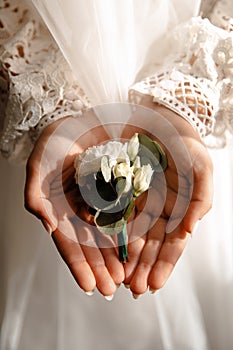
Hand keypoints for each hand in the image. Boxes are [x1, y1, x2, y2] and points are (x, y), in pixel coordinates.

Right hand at [25, 112, 123, 297]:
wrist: (78, 121)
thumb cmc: (54, 142)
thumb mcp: (39, 166)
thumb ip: (36, 196)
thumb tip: (48, 226)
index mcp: (60, 209)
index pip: (68, 243)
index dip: (78, 266)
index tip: (89, 287)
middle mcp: (79, 210)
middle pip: (90, 245)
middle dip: (101, 268)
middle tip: (113, 289)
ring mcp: (98, 202)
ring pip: (108, 235)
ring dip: (116, 257)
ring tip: (126, 277)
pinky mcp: (116, 191)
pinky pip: (124, 214)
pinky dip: (129, 232)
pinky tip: (137, 247)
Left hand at [121, 100, 212, 295]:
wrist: (161, 121)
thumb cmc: (185, 145)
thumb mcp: (201, 169)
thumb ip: (200, 199)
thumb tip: (190, 229)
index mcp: (180, 210)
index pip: (173, 243)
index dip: (164, 264)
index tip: (154, 285)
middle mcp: (160, 210)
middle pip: (152, 245)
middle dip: (144, 268)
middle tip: (134, 290)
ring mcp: (141, 202)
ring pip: (135, 235)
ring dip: (129, 258)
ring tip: (121, 279)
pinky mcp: (124, 192)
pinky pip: (117, 215)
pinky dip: (114, 233)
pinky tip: (109, 249)